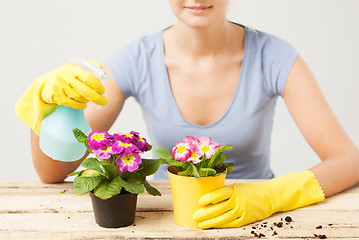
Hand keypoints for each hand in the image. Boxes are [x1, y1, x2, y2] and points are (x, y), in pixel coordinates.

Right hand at [41, 61, 106, 107]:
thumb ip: (89, 66)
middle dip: (97, 98)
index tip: (102, 91)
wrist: (45, 84)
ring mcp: (59, 87)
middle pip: (85, 90)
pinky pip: (73, 104)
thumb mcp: (74, 67)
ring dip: (87, 100)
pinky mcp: (56, 96)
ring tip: (88, 99)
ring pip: (80, 98)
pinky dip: (81, 105)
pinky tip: (83, 104)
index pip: (88, 77)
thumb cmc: (65, 76)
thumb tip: (100, 68)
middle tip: (104, 102)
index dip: (98, 85)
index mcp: (71, 68)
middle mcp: (64, 76)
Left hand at [193, 170, 324, 228]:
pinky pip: (229, 224)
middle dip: (204, 214)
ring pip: (221, 218)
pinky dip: (219, 225)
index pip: (217, 194)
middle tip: (194, 216)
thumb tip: (205, 197)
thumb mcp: (236, 187)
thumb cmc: (248, 190)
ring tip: (200, 223)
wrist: (268, 197)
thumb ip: (223, 191)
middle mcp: (237, 201)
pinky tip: (212, 225)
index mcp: (233, 190)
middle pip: (217, 209)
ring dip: (209, 222)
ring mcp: (241, 211)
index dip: (207, 198)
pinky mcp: (244, 219)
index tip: (198, 202)